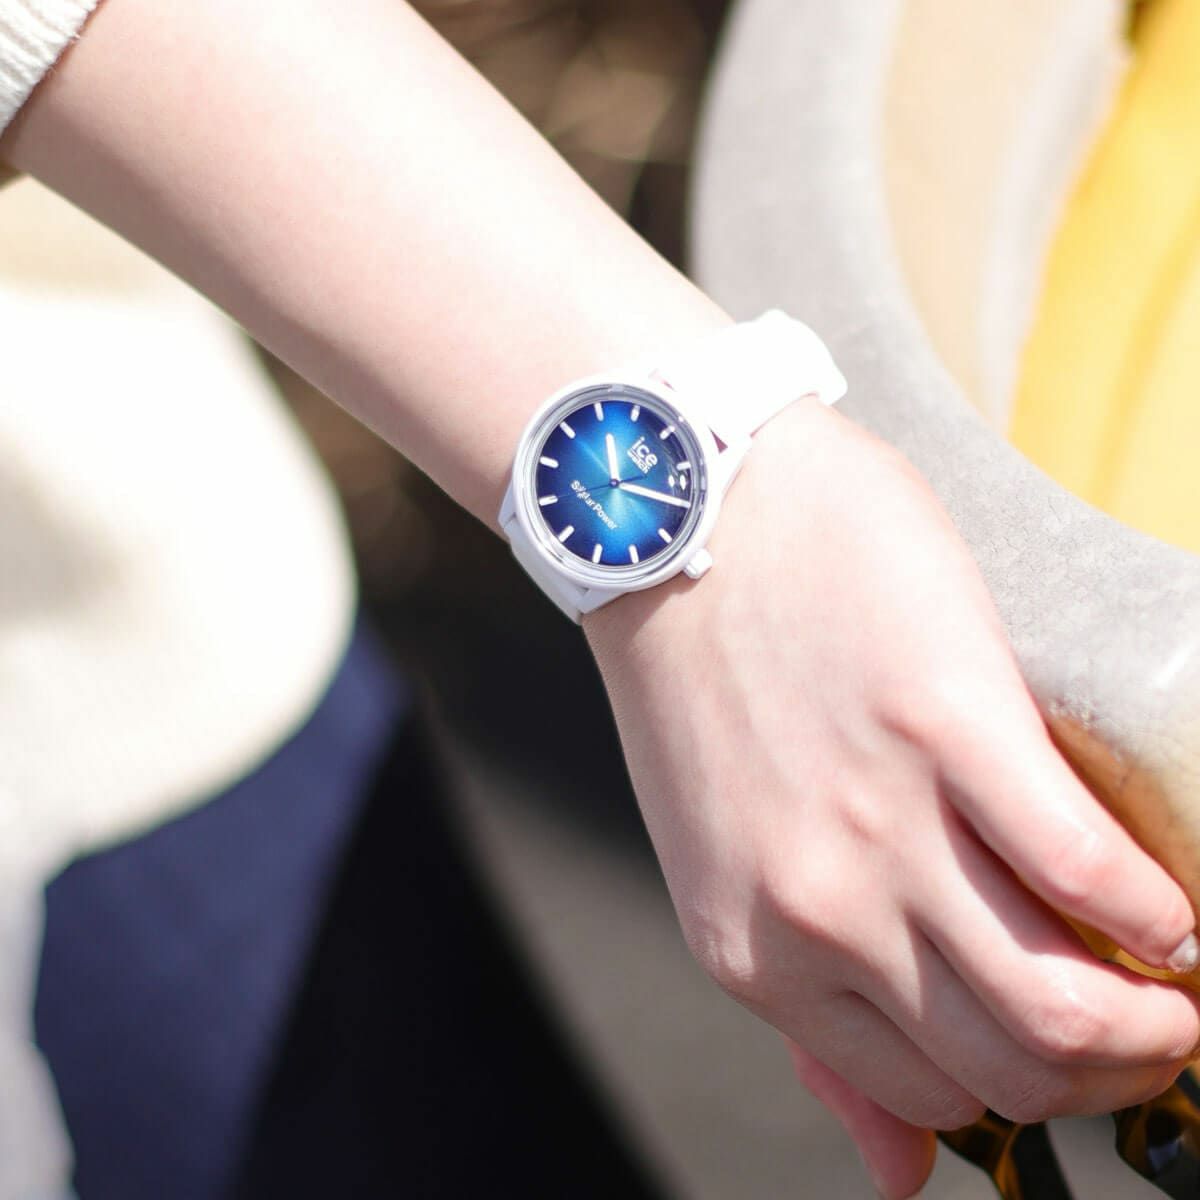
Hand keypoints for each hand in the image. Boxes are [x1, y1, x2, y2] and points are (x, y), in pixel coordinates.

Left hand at [585, 401, 1199, 1198]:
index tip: (1076, 1051)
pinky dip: (1156, 913)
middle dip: (1108, 1072)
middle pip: (1010, 1067)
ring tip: (1177, 978)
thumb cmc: (706, 682)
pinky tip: (1168, 903)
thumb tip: (899, 1171)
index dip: (1029, 1097)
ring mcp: (880, 823)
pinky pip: (1083, 871)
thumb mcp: (720, 868)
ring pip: (1058, 1003)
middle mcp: (815, 912)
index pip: (931, 1097)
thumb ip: (808, 1019)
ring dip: (1152, 1019)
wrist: (677, 524)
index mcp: (757, 956)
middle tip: (1153, 1022)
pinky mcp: (945, 728)